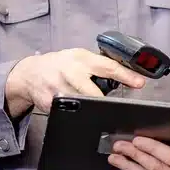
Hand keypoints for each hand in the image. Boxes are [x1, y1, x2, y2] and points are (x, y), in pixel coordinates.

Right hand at [5, 48, 145, 118]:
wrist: (30, 73)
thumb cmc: (60, 64)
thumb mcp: (79, 57)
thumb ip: (98, 65)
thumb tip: (125, 77)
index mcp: (81, 59)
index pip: (108, 67)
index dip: (126, 76)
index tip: (139, 83)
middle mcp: (70, 72)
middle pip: (95, 92)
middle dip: (107, 101)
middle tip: (116, 106)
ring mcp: (59, 89)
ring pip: (84, 105)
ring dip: (92, 108)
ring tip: (93, 106)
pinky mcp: (51, 103)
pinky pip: (70, 112)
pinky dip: (78, 113)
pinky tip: (77, 110)